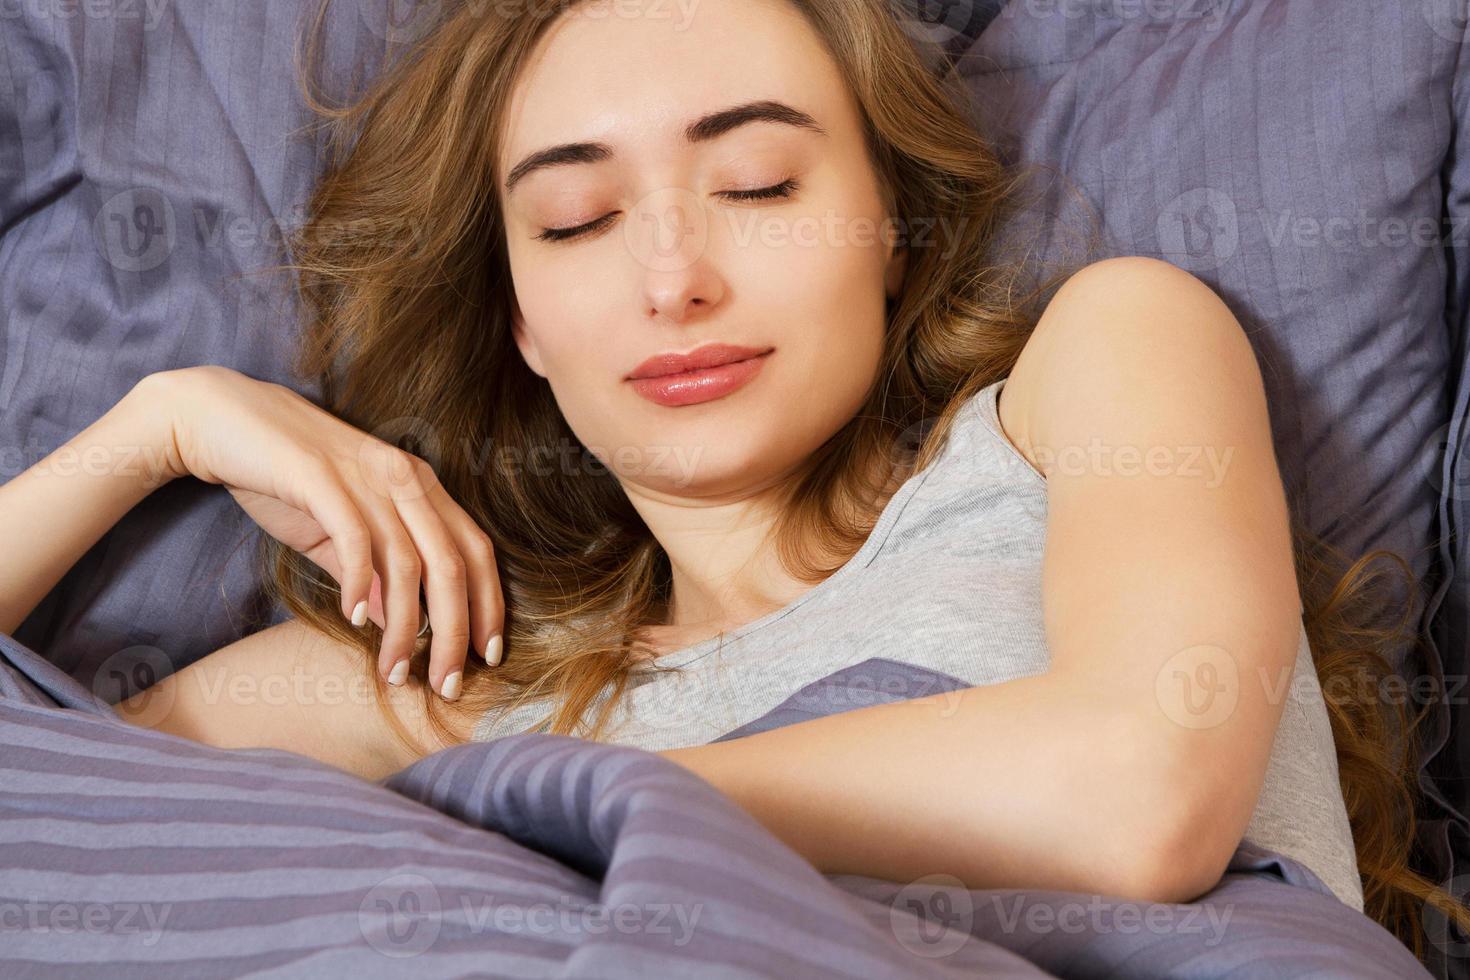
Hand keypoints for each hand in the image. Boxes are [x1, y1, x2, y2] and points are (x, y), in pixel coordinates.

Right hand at [140, 366, 503, 698]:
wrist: (220, 418)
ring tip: (395, 671)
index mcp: (420, 486)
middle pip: (453, 565)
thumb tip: (397, 625)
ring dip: (406, 626)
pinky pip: (356, 540)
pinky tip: (354, 621)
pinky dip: (360, 584)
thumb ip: (372, 575)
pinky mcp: (321, 477)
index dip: (490, 605)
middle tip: (448, 684)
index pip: (476, 551)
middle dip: (457, 632)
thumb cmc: (283, 477)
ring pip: (409, 563)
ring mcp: (367, 475)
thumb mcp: (339, 532)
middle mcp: (405, 477)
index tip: (490, 656)